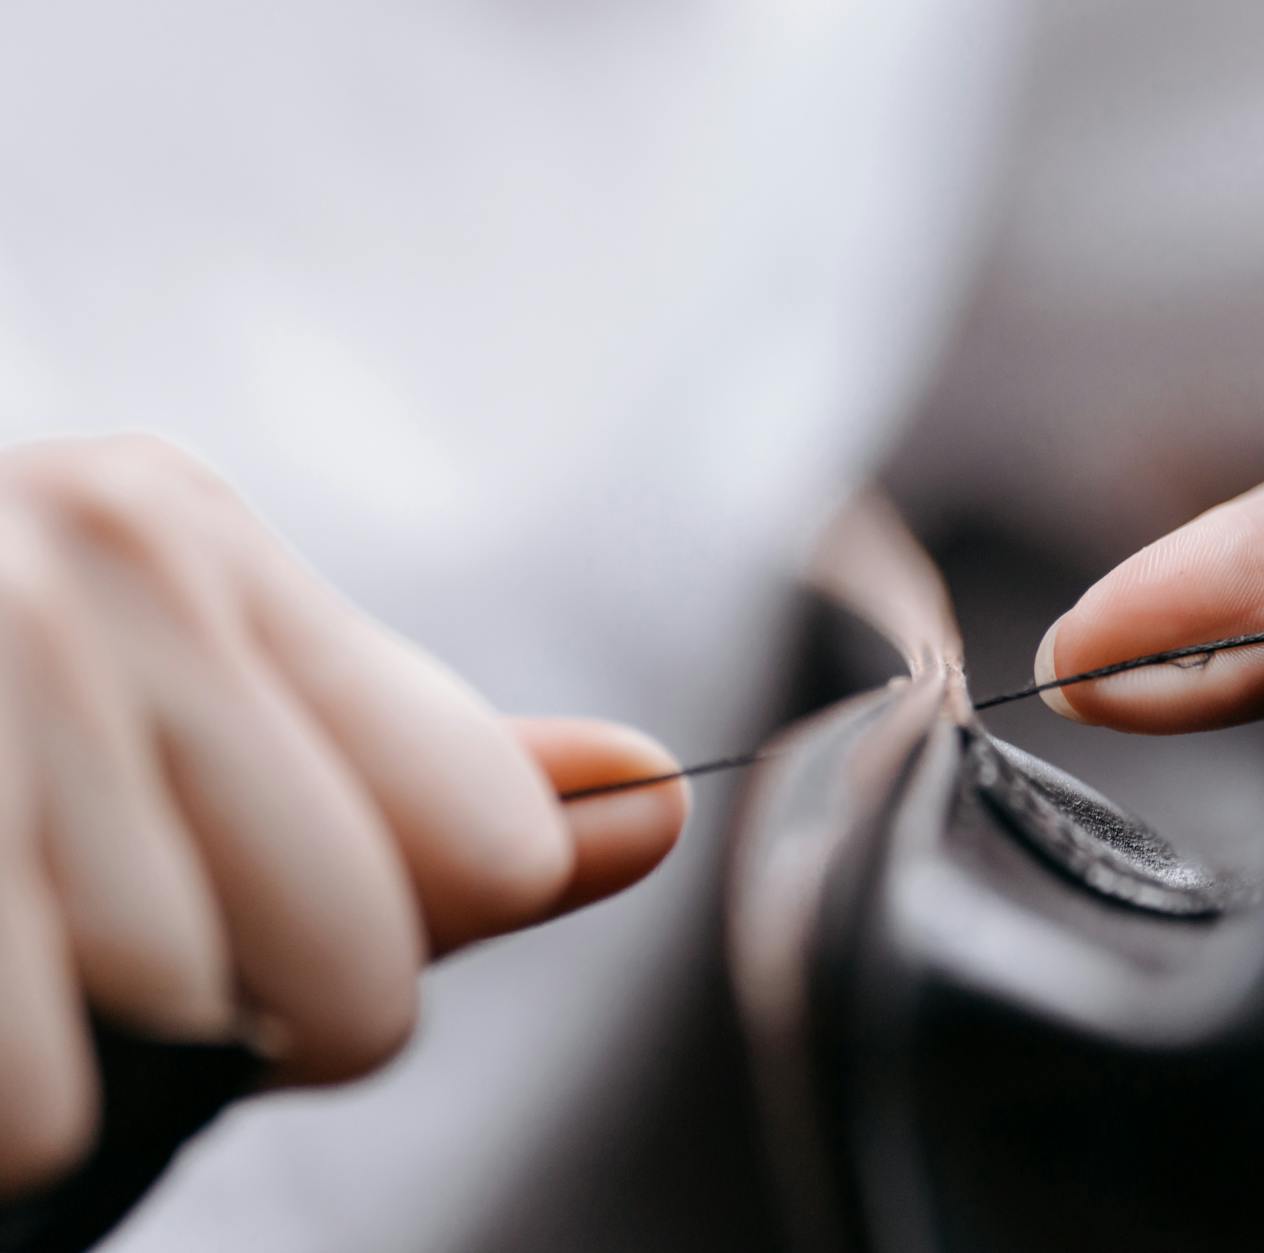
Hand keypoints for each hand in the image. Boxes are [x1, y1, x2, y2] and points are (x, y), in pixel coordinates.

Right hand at [0, 435, 687, 1193]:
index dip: (382, 928)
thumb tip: (655, 801)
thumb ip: (421, 782)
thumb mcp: (181, 730)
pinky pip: (33, 1109)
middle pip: (362, 963)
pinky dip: (0, 1109)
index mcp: (186, 538)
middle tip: (88, 914)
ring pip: (181, 1025)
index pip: (483, 838)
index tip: (255, 889)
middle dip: (252, 1005)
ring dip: (81, 1032)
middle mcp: (81, 567)